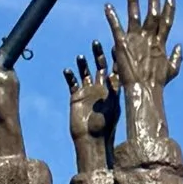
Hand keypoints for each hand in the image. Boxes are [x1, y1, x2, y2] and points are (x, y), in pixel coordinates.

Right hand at [62, 41, 117, 164]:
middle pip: (100, 67)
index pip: (115, 69)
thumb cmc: (104, 127)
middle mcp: (101, 88)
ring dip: (83, 64)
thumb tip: (111, 76)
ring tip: (81, 56)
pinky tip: (67, 70)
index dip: (115, 58)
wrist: (90, 139)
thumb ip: (111, 92)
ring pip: (85, 72)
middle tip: (96, 43)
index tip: (115, 45)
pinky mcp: (76, 97)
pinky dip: (70, 76)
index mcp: (112, 90)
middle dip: (98, 55)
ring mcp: (88, 92)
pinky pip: (72, 83)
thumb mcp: (111, 107)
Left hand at [106, 0, 181, 103]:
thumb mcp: (172, 70)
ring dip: (133, 2)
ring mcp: (135, 40)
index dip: (169, 8)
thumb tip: (180, 46)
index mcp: (161, 43)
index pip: (166, 21)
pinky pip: (115, 27)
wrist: (143, 90)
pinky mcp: (121, 44)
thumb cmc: (157, 83)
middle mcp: (149, 38)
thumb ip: (177, 58)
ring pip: (135, 16)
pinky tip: (107, 6)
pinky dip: (111, 16)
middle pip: (152, 14)